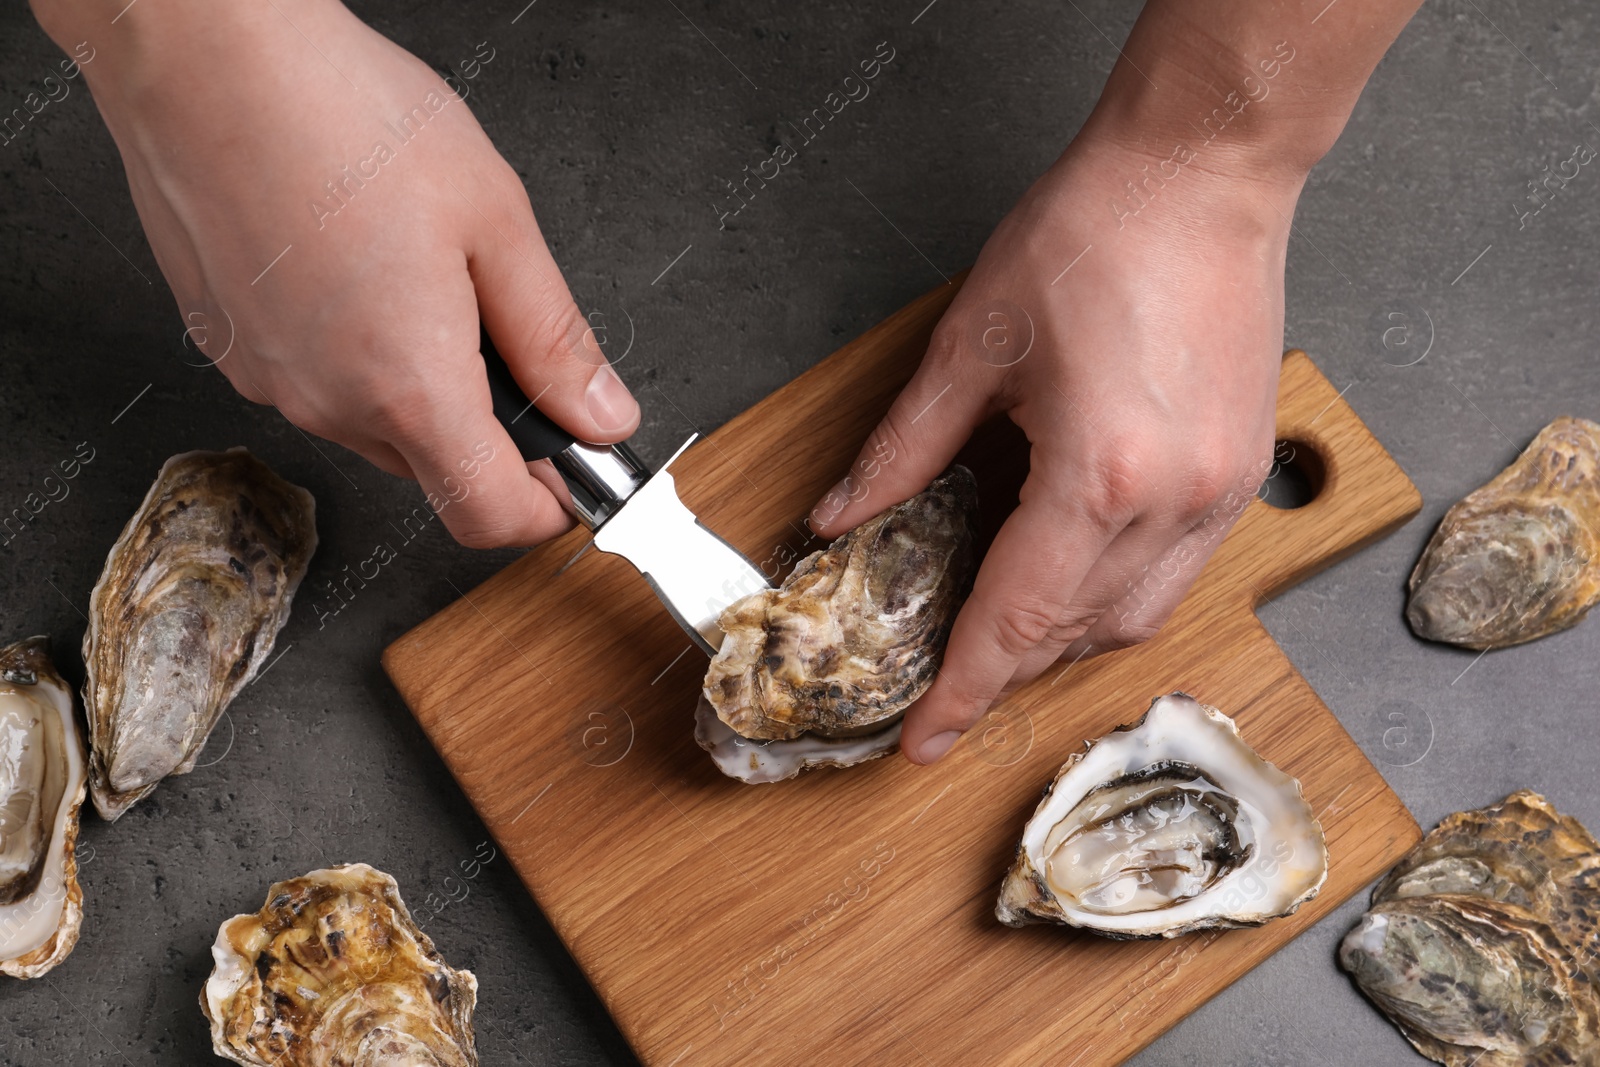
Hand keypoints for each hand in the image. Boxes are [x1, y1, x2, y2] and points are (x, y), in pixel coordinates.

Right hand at [51, 0, 636, 545]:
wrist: (205, 56)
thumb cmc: (341, 116)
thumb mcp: (497, 224)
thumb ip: (554, 339)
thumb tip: (599, 414)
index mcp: (409, 387)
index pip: (488, 514)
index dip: (545, 511)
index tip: (570, 479)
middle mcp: (329, 403)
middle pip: (435, 470)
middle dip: (485, 429)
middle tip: (502, 336)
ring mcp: (268, 380)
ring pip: (374, 427)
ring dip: (416, 386)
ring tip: (422, 277)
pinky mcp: (228, 347)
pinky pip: (316, 383)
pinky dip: (354, 354)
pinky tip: (359, 270)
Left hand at [810, 135, 1303, 763]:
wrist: (1201, 177)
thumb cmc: (1092, 236)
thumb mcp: (972, 344)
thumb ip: (904, 448)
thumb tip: (843, 514)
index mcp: (1098, 476)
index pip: (1014, 620)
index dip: (963, 690)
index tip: (925, 740)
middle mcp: (1172, 504)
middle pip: (1076, 632)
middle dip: (1005, 666)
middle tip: (945, 675)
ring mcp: (1221, 494)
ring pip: (1135, 619)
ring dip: (1061, 638)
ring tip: (1000, 629)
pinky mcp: (1242, 475)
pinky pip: (1175, 577)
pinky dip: (1115, 597)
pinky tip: (1069, 572)